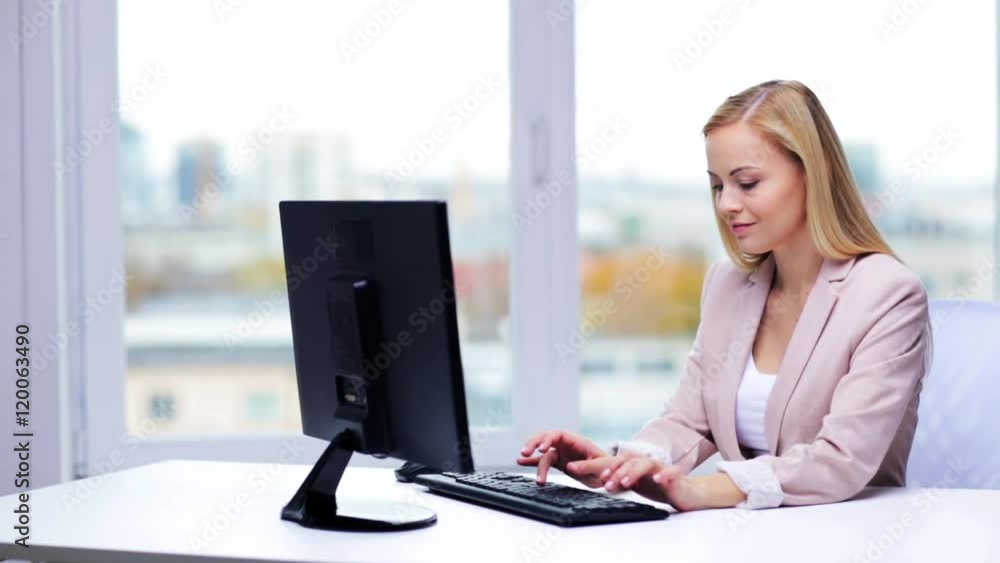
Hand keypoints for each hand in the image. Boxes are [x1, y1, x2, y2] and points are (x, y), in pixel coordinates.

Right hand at [516, 430, 608, 486]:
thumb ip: (586, 466)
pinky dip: (533, 462)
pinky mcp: (560, 463)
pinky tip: (520, 462)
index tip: (541, 449)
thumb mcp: (601, 466)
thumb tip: (570, 467)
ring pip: (543, 452)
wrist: (611, 476)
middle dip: (534, 443)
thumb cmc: (608, 468)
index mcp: (577, 441)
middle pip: (546, 438)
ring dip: (532, 458)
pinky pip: (543, 461)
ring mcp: (562, 453)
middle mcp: (567, 445)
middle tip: (525, 452)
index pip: (558, 434)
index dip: (547, 439)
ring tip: (520, 461)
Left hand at [567, 455, 705, 510]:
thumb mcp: (634, 485)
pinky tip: (656, 480)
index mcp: (632, 465)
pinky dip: (663, 475)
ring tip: (624, 483)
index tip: (573, 468)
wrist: (686, 492)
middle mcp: (644, 463)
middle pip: (625, 461)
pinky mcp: (674, 476)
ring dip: (632, 472)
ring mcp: (659, 468)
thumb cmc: (658, 487)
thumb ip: (617, 481)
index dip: (592, 465)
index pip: (610, 461)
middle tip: (603, 482)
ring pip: (644, 464)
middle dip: (612, 470)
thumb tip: (597, 482)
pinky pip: (669, 472)